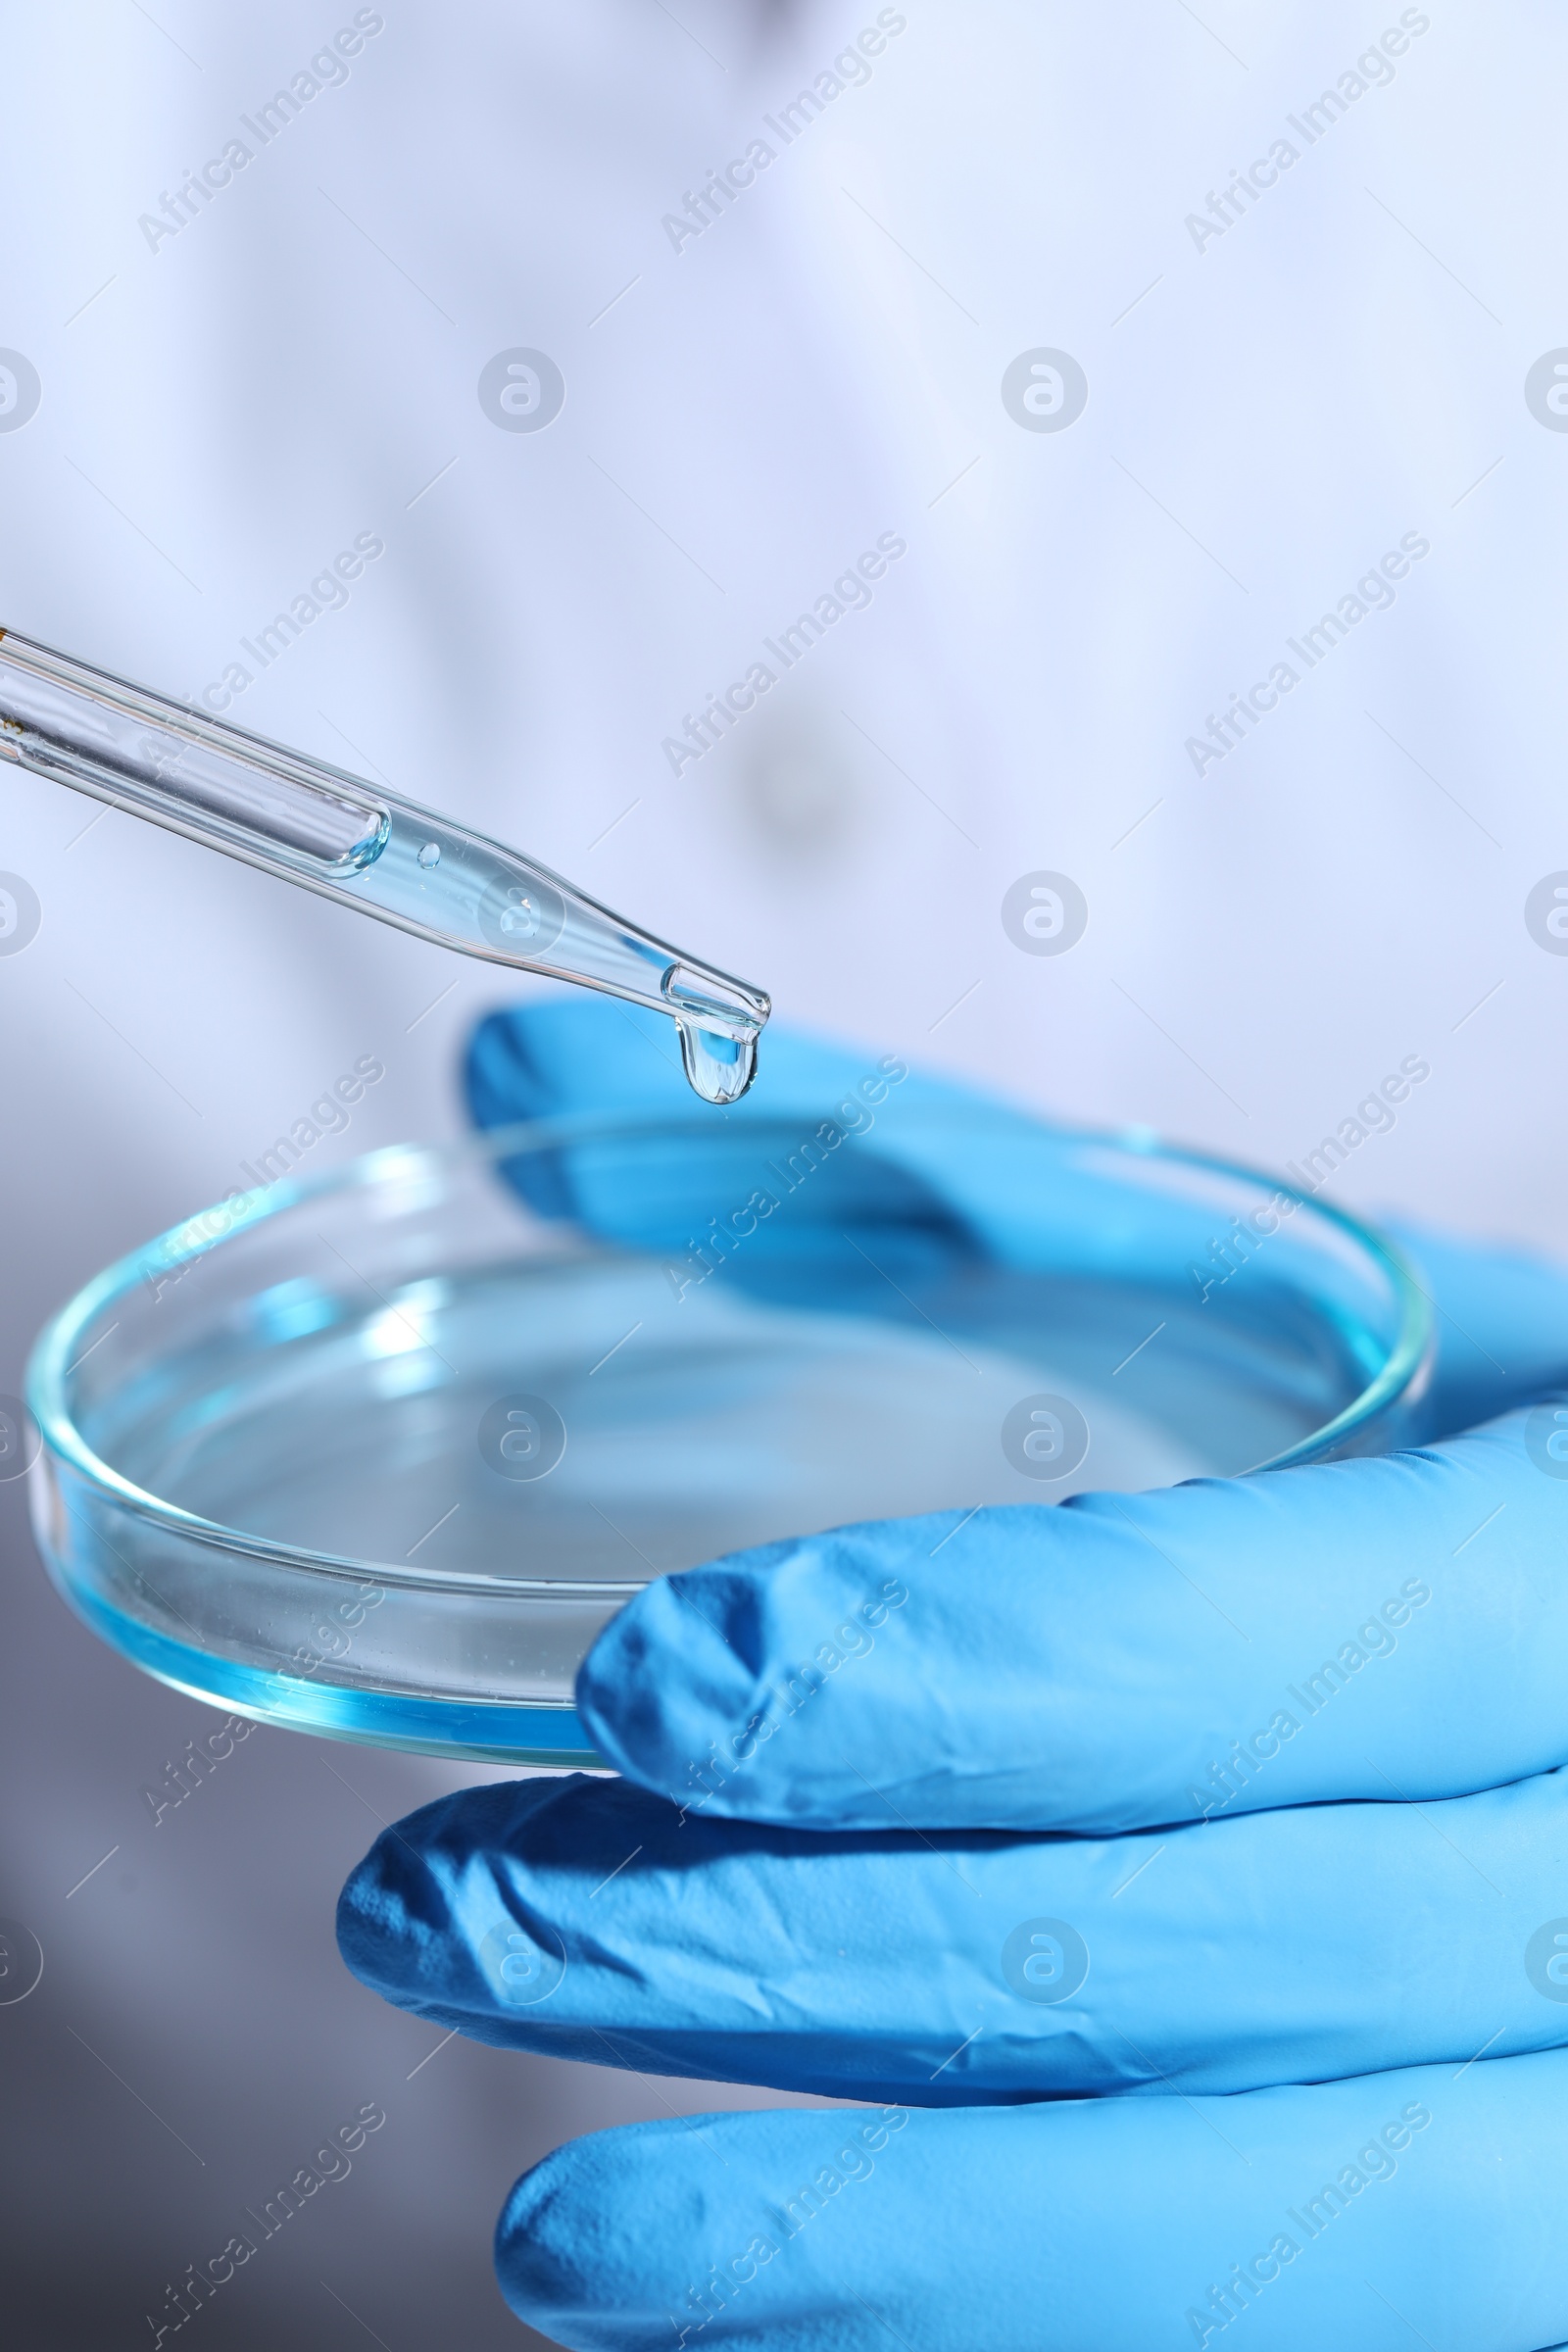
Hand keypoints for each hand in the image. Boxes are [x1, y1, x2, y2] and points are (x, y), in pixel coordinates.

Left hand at [339, 1000, 1567, 2349]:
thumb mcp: (1286, 1300)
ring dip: (887, 2240)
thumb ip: (919, 1186)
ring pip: (1278, 2222)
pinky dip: (1011, 2315)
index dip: (1003, 1677)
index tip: (664, 1681)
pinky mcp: (1537, 2239)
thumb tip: (525, 1075)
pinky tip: (769, 2307)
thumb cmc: (1463, 1461)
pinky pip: (1291, 2327)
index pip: (1322, 1641)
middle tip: (459, 1919)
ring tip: (558, 2230)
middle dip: (825, 1956)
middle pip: (1235, 1954)